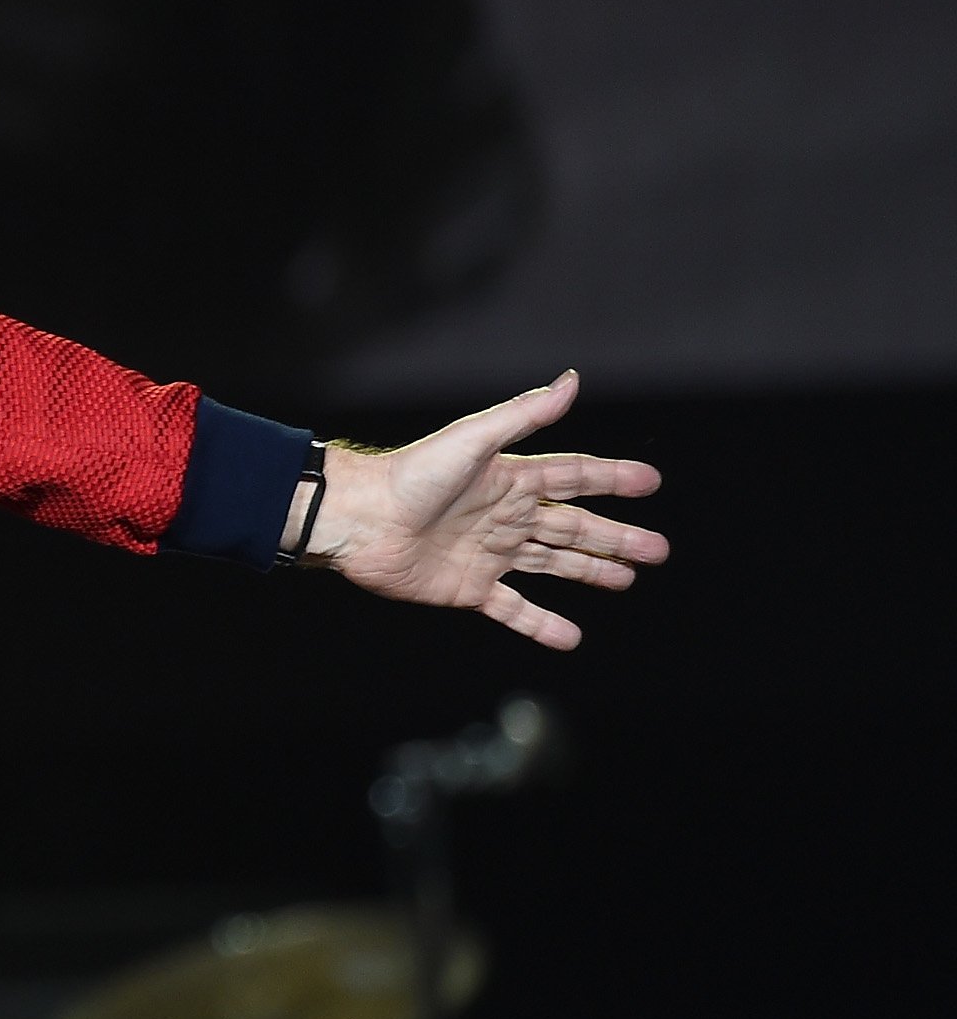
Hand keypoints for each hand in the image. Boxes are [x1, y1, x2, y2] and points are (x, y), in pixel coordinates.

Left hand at [305, 371, 666, 650]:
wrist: (360, 521)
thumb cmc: (409, 475)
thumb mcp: (472, 439)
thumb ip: (524, 415)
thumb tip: (572, 380)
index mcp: (508, 479)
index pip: (573, 476)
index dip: (611, 478)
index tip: (650, 482)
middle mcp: (503, 516)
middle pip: (573, 526)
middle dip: (615, 537)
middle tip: (658, 550)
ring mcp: (488, 554)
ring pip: (552, 564)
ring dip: (590, 572)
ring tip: (626, 580)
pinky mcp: (468, 588)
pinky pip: (513, 610)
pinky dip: (541, 625)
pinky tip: (570, 638)